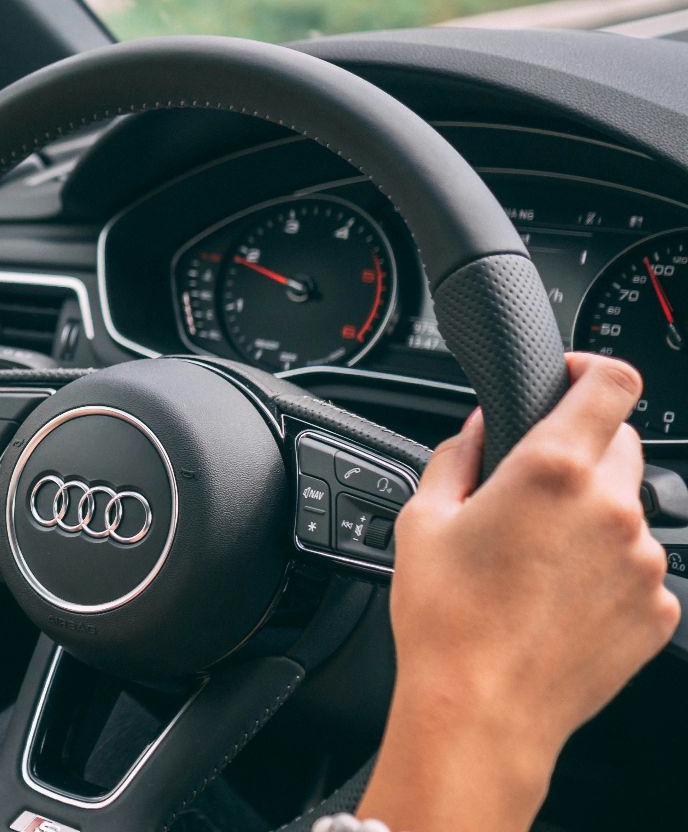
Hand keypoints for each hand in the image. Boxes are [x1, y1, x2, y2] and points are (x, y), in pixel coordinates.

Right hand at [360, 353, 678, 830]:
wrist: (482, 712)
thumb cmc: (446, 620)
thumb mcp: (422, 519)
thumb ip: (459, 455)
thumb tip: (482, 427)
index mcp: (553, 470)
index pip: (613, 382)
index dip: (593, 369)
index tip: (572, 378)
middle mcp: (612, 508)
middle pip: (621, 443)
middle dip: (581, 449)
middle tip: (531, 488)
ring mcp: (643, 562)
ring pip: (628, 509)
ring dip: (592, 516)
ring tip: (536, 561)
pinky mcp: (659, 609)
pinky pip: (638, 568)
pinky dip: (606, 570)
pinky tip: (557, 598)